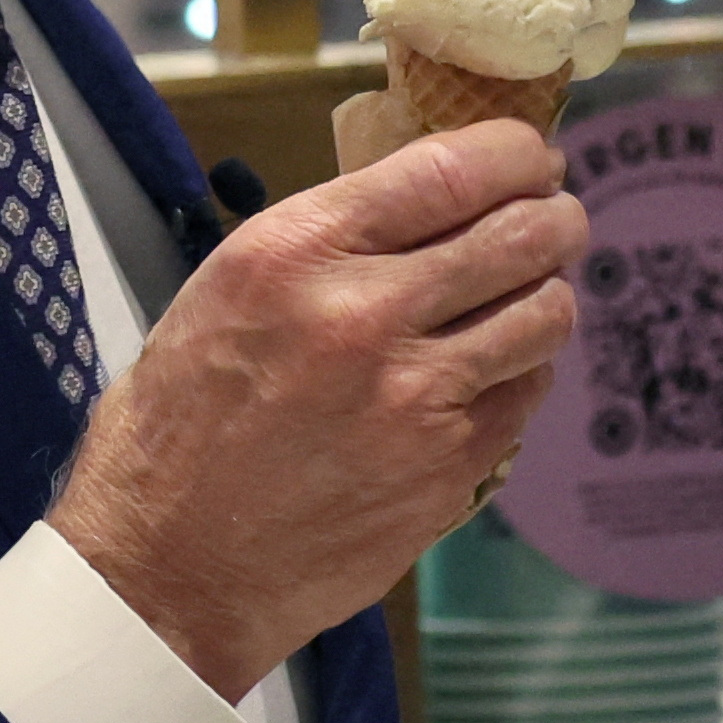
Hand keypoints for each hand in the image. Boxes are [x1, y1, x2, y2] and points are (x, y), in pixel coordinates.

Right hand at [46, 124, 583, 697]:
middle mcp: (366, 313)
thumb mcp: (224, 294)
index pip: (451, 170)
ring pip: (545, 314)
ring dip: (548, 295)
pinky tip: (493, 373)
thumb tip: (421, 210)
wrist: (168, 568)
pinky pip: (527, 394)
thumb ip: (326, 247)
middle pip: (521, 235)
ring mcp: (419, 397)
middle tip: (554, 219)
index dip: (515, 154)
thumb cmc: (177, 428)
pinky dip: (522, 372)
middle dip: (554, 217)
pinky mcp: (450, 468)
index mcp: (296, 252)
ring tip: (529, 296)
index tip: (530, 158)